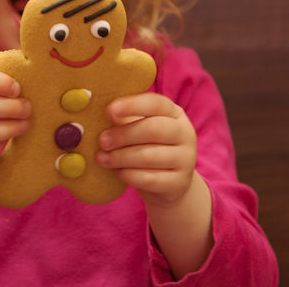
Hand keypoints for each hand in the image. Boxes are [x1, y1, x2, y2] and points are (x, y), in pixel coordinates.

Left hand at [96, 93, 196, 207]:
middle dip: (123, 135)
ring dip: (121, 157)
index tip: (109, 110)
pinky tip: (118, 173)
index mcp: (174, 114)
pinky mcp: (180, 183)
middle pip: (153, 129)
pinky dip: (129, 175)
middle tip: (102, 141)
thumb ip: (124, 120)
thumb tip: (102, 115)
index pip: (157, 103)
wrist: (169, 184)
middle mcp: (185, 134)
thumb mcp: (139, 129)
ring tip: (102, 158)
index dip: (132, 105)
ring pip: (150, 156)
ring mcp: (186, 159)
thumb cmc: (147, 148)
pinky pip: (150, 179)